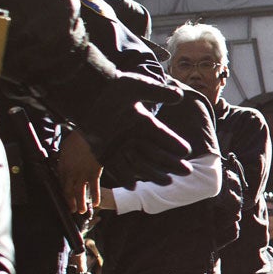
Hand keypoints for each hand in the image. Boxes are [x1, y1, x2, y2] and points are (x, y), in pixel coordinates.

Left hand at [56, 129, 102, 214]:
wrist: (89, 135)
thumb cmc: (77, 139)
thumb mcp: (65, 148)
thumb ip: (64, 158)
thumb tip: (63, 162)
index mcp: (63, 166)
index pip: (61, 183)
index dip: (63, 192)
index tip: (65, 198)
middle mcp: (71, 173)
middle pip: (68, 191)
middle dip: (69, 202)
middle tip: (72, 210)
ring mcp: (82, 174)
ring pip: (79, 192)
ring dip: (80, 203)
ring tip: (81, 211)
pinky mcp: (93, 173)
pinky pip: (94, 188)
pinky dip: (95, 196)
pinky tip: (97, 203)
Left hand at [65, 68, 193, 185]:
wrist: (86, 93)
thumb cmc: (112, 87)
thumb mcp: (139, 87)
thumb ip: (158, 92)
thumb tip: (180, 95)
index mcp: (142, 121)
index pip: (162, 135)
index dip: (174, 143)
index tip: (187, 151)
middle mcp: (132, 135)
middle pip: (155, 152)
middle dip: (170, 162)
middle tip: (186, 171)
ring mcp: (118, 144)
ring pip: (139, 163)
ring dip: (153, 173)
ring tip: (168, 181)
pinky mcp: (103, 151)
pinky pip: (116, 168)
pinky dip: (124, 176)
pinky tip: (134, 185)